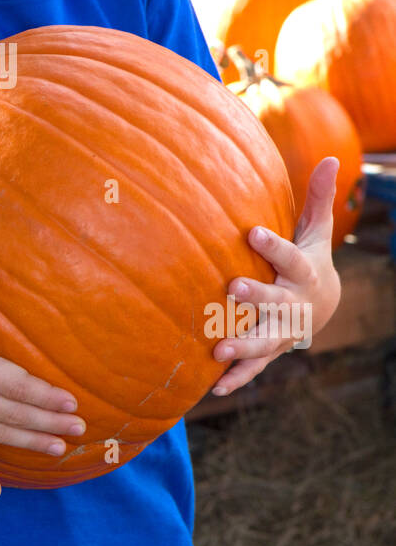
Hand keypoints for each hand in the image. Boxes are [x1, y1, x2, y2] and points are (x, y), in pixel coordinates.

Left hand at [210, 156, 342, 395]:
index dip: (273, 246)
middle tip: (232, 288)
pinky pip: (255, 367)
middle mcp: (294, 304)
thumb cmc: (309, 258)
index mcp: (303, 272)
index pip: (289, 257)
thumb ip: (317, 197)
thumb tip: (332, 158)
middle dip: (257, 297)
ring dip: (243, 345)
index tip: (252, 232)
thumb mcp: (315, 230)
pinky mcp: (271, 350)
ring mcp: (283, 331)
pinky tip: (213, 387)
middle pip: (277, 302)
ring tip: (218, 348)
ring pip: (265, 340)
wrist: (322, 305)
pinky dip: (237, 377)